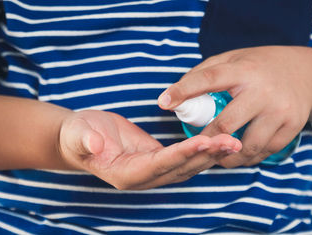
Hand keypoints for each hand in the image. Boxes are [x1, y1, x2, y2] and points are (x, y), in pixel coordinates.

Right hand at [59, 110, 241, 189]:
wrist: (81, 137)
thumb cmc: (78, 135)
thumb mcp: (77, 134)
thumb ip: (84, 140)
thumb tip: (94, 145)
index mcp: (126, 174)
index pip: (160, 165)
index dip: (182, 154)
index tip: (204, 141)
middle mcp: (145, 177)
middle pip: (181, 169)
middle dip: (207, 156)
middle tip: (231, 142)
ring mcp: (154, 170)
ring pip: (188, 166)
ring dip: (211, 155)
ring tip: (234, 142)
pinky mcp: (159, 160)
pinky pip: (186, 158)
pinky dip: (204, 151)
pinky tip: (220, 141)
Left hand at [158, 46, 311, 167]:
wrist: (306, 73)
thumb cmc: (260, 66)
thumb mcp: (233, 59)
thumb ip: (206, 73)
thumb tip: (177, 96)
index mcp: (243, 70)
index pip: (209, 79)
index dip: (183, 90)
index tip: (163, 102)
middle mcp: (262, 91)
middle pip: (226, 125)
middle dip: (206, 140)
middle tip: (195, 146)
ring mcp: (280, 111)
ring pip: (246, 146)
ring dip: (227, 156)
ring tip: (217, 154)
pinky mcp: (293, 127)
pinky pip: (264, 152)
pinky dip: (248, 157)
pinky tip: (240, 152)